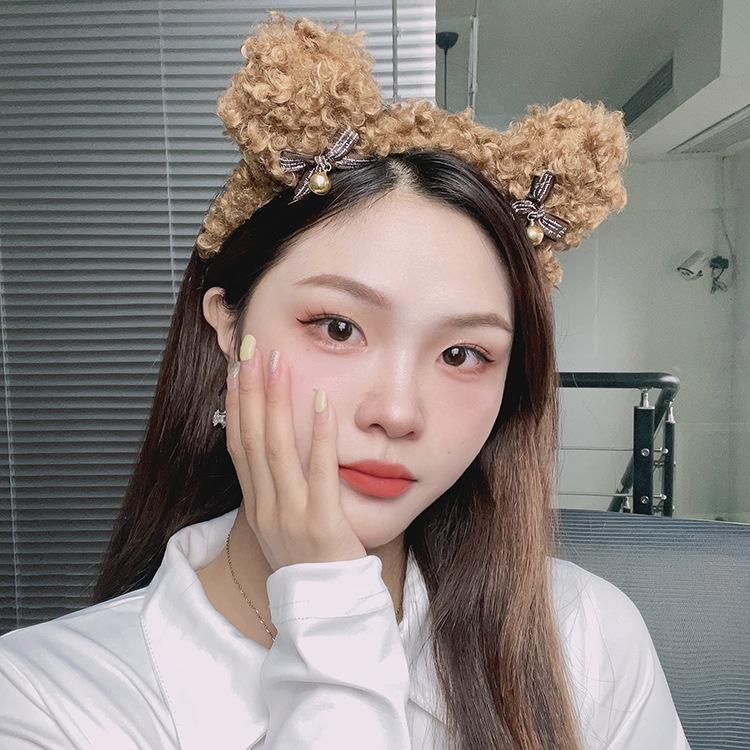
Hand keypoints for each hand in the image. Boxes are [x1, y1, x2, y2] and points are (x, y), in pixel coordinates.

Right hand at [224, 334, 366, 570]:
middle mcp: (266, 504)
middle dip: (250, 389)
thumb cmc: (305, 560)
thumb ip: (273, 486)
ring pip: (277, 448)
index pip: (238, 443)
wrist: (321, 609)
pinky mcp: (321, 522)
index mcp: (255, 502)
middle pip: (252, 437)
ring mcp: (290, 513)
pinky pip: (319, 471)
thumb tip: (271, 448)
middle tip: (253, 349)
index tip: (237, 367)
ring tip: (279, 363)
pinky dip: (318, 435)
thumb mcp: (278, 522)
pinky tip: (322, 403)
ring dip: (276, 402)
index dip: (235, 403)